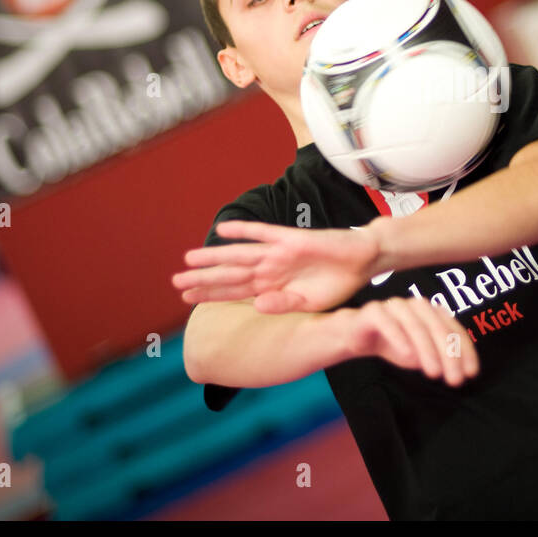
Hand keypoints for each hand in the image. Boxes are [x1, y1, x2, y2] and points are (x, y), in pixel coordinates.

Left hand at [172, 219, 381, 312]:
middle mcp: (270, 268)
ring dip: (214, 257)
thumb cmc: (338, 284)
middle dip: (203, 278)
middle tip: (175, 281)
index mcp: (273, 287)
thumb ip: (283, 304)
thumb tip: (257, 307)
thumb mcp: (310, 304)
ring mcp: (278, 252)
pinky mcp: (290, 238)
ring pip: (239, 254)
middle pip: (230, 274)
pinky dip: (243, 230)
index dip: (211, 294)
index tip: (187, 299)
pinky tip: (222, 229)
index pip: (235, 292)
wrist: (362, 262)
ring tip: (188, 259)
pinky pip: (262, 232)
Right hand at [338, 297, 479, 386]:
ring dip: (428, 350)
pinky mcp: (374, 311)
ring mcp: (396, 305)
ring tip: (434, 374)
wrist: (358, 336)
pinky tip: (407, 355)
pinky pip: (388, 323)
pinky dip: (399, 338)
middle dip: (450, 356)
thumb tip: (463, 373)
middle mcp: (418, 305)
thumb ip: (441, 359)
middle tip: (454, 380)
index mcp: (434, 312)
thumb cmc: (396, 343)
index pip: (455, 330)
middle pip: (439, 329)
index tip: (471, 374)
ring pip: (416, 326)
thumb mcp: (422, 355)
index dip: (466, 352)